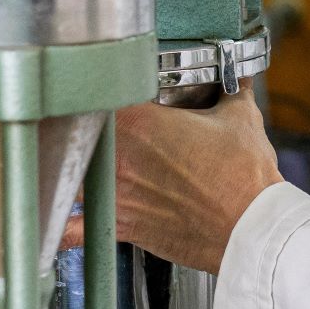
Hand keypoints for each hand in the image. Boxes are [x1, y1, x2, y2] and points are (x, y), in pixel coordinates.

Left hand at [60, 90, 282, 274]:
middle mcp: (119, 158)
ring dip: (72, 164)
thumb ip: (231, 90)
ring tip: (77, 157)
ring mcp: (116, 194)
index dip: (94, 83)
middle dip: (80, 122)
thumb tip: (236, 78)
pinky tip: (57, 217)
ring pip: (70, 174)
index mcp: (140, 122)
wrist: (252, 228)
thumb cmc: (246, 179)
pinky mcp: (122, 225)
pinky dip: (64, 224)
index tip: (100, 80)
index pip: (97, 91)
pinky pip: (76, 230)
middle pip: (74, 131)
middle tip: (89, 116)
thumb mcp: (241, 119)